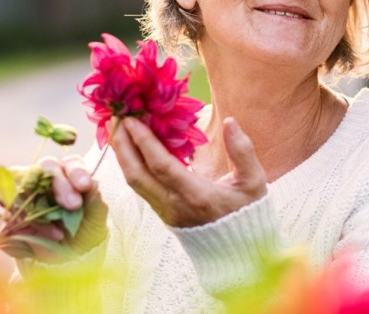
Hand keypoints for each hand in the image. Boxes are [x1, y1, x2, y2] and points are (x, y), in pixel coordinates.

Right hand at [4, 155, 107, 262]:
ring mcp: (18, 193)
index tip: (85, 186)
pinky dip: (14, 220)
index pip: (69, 163)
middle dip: (59, 185)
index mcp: (67, 176)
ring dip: (38, 206)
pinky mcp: (1, 211)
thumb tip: (93, 183)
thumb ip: (95, 201)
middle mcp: (41, 180)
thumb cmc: (81, 235)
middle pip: (41, 169)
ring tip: (57, 232)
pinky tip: (30, 234)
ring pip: (18, 185)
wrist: (62, 263)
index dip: (77, 171)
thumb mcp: (95, 221)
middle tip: (74, 206)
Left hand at [111, 116, 266, 227]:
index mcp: (196, 196)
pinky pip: (140, 187)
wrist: (238, 250)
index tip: (131, 119)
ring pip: (133, 182)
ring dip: (122, 155)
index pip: (161, 166)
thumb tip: (230, 121)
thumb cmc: (247, 213)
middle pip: (136, 174)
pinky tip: (130, 148)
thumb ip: (243, 152)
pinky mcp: (162, 213)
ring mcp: (165, 211)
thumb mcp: (254, 183)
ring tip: (117, 128)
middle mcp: (174, 205)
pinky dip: (131, 165)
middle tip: (114, 117)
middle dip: (122, 145)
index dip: (144, 141)